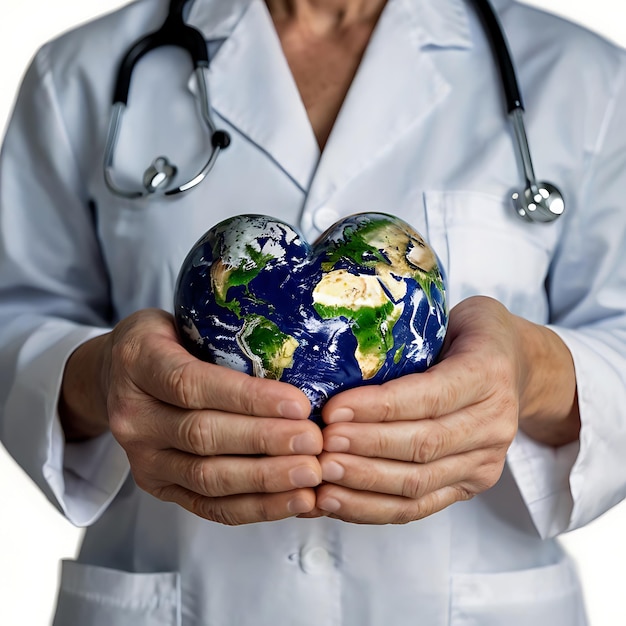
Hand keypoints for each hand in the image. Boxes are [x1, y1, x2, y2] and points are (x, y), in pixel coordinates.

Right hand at [61, 309, 322, 524]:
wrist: (112, 377)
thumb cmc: (163, 343)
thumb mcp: (182, 319)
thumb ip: (224, 335)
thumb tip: (302, 348)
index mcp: (138, 363)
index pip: (193, 384)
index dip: (247, 398)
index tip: (299, 404)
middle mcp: (132, 415)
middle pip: (202, 435)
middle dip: (265, 441)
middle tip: (314, 441)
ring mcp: (141, 458)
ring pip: (206, 478)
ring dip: (264, 480)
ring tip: (312, 475)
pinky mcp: (156, 486)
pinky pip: (207, 506)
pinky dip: (255, 507)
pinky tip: (294, 500)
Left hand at [313, 296, 531, 523]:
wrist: (520, 368)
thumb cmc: (474, 337)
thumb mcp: (453, 316)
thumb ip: (412, 334)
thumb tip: (341, 355)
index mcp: (488, 372)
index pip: (429, 397)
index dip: (379, 407)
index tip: (333, 410)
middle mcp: (494, 421)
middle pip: (423, 445)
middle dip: (365, 447)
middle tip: (321, 443)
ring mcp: (486, 460)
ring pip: (419, 482)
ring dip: (364, 482)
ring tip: (322, 475)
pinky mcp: (472, 484)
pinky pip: (419, 506)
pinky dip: (374, 508)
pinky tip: (338, 500)